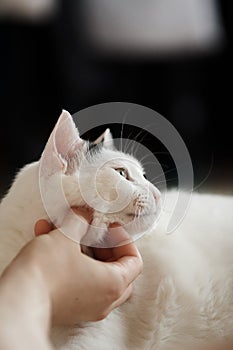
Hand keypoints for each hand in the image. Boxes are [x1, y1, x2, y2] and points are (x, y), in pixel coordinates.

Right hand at [34, 208, 142, 324]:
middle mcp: (104, 300)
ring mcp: (86, 306)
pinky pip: (77, 279)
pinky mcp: (69, 307)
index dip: (123, 239)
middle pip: (117, 269)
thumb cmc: (48, 271)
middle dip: (103, 245)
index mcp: (114, 283)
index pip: (134, 261)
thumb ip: (81, 220)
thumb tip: (84, 215)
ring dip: (80, 247)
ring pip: (94, 272)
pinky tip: (47, 237)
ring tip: (61, 228)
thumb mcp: (67, 235)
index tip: (109, 227)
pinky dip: (68, 260)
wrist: (19, 298)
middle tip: (92, 231)